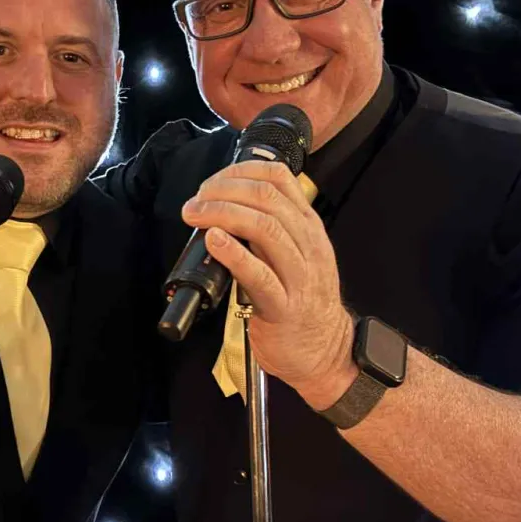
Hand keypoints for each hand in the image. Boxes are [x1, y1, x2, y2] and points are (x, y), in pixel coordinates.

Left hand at [180, 161, 356, 408]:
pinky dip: (233, 253)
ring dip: (222, 214)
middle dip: (224, 190)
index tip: (212, 182)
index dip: (240, 171)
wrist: (325, 350)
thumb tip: (225, 205)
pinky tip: (214, 241)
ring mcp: (299, 276)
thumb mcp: (297, 253)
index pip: (279, 178)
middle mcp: (308, 244)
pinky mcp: (284, 307)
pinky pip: (259, 275)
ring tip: (195, 215)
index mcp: (308, 227)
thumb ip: (271, 227)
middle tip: (196, 201)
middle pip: (267, 198)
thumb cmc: (302, 301)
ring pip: (265, 228)